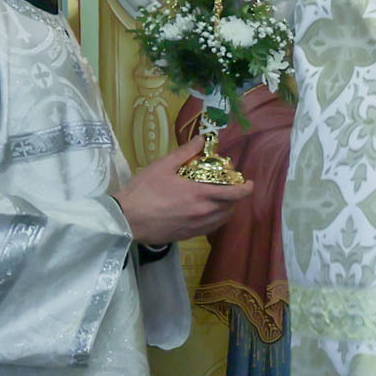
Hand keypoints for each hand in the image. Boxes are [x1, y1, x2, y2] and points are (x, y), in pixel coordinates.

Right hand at [117, 139, 251, 243]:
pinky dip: (216, 219)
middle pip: (232, 207)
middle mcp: (204, 212)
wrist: (126, 219)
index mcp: (200, 194)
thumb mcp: (162, 166)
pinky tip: (207, 212)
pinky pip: (211, 228)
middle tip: (231, 187)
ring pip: (223, 219)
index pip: (235, 194)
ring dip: (228, 209)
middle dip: (236, 197)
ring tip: (221, 199)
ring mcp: (197, 226)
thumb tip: (201, 140)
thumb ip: (184, 152)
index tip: (250, 183)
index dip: (247, 189)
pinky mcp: (189, 235)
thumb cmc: (143, 191)